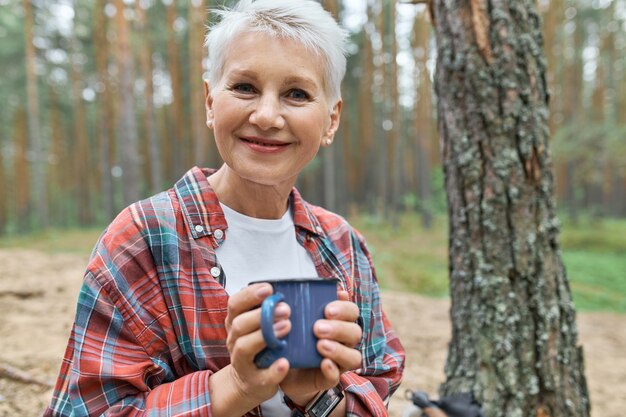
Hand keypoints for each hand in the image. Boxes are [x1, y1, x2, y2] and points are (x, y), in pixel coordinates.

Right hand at [224, 283, 291, 404]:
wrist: (250, 382)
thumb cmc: (258, 347)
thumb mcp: (256, 325)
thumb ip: (266, 309)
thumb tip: (287, 288)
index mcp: (235, 323)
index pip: (235, 304)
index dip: (250, 295)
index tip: (269, 288)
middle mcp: (234, 341)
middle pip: (239, 325)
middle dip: (262, 315)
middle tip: (285, 309)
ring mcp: (242, 362)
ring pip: (244, 347)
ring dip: (265, 336)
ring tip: (287, 327)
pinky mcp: (254, 381)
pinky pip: (262, 376)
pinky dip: (273, 370)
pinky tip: (285, 362)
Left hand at [280, 290, 361, 404]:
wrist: (282, 367)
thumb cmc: (293, 336)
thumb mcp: (297, 317)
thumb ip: (305, 303)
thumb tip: (317, 286)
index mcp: (338, 322)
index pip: (352, 311)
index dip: (344, 308)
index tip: (327, 309)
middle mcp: (343, 341)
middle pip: (355, 332)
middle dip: (338, 328)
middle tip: (317, 327)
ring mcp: (339, 361)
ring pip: (353, 356)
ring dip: (338, 349)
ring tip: (320, 345)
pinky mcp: (328, 378)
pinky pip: (337, 376)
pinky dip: (332, 369)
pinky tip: (323, 363)